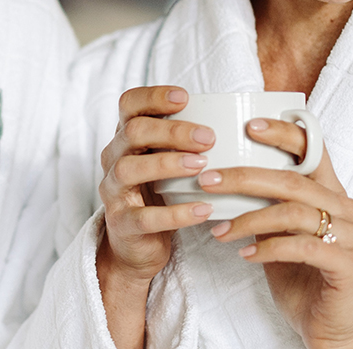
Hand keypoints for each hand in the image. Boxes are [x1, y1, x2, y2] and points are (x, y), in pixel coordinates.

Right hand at [97, 85, 215, 348]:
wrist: (137, 248)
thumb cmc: (161, 198)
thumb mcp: (170, 164)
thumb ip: (186, 142)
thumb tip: (239, 117)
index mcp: (126, 139)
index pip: (128, 104)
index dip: (154, 96)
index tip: (186, 97)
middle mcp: (113, 159)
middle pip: (133, 132)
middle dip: (173, 131)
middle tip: (209, 138)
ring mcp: (114, 192)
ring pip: (130, 169)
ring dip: (169, 163)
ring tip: (202, 166)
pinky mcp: (122, 224)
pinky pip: (146, 217)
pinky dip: (178, 213)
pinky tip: (204, 209)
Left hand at [202, 118, 352, 348]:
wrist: (327, 329)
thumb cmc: (300, 278)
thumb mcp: (277, 237)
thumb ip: (264, 209)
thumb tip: (221, 183)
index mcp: (331, 194)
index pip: (313, 150)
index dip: (283, 134)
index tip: (247, 126)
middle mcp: (346, 208)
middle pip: (293, 180)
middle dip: (245, 177)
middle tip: (207, 181)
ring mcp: (350, 236)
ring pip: (295, 213)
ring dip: (250, 219)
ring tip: (218, 230)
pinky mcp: (346, 265)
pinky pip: (304, 247)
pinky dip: (269, 248)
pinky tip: (245, 255)